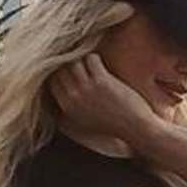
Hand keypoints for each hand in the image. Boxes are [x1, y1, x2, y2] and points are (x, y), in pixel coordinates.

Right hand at [49, 55, 171, 147]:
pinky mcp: (102, 81)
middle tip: (81, 63)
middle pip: (62, 68)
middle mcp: (73, 97)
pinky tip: (101, 64)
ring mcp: (87, 88)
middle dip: (70, 63)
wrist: (134, 128)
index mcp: (67, 107)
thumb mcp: (82, 121)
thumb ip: (68, 108)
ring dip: (83, 60)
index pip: (52, 80)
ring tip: (92, 63)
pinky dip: (95, 58)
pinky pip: (91, 59)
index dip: (60, 72)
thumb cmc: (111, 124)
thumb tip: (58, 94)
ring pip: (75, 61)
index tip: (69, 69)